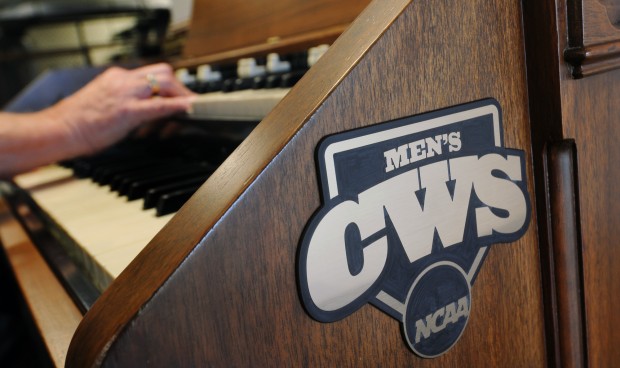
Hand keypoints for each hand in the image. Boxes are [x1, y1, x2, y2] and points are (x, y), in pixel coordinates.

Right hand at [48, 63, 194, 154]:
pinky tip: (189, 108)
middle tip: (189, 100)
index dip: (169, 84)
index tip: (178, 95)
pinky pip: (159, 105)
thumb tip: (144, 110)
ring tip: (190, 106)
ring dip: (181, 94)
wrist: (60, 129)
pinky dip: (177, 105)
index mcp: (116, 77)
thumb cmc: (78, 122)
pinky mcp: (128, 110)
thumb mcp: (105, 103)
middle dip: (179, 87)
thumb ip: (125, 101)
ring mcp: (126, 93)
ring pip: (164, 81)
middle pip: (162, 72)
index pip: (150, 73)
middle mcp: (122, 80)